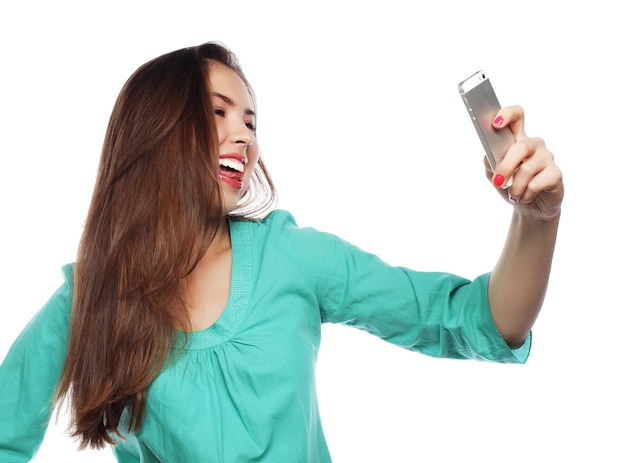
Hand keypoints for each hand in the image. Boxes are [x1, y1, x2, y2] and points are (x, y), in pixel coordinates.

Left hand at [487, 105, 563, 219]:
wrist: (530, 207)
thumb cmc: (511, 186)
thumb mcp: (494, 176)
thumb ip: (490, 164)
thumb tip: (488, 156)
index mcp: (518, 139)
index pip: (517, 117)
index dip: (507, 114)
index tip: (496, 123)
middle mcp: (534, 145)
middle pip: (521, 146)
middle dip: (506, 166)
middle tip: (498, 182)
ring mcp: (547, 158)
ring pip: (526, 169)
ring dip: (515, 187)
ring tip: (513, 195)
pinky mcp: (556, 173)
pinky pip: (536, 183)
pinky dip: (525, 194)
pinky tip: (525, 197)